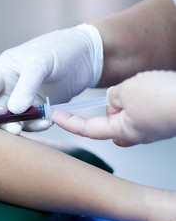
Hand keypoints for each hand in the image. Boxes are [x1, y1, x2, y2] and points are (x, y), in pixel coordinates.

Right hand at [0, 24, 102, 133]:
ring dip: (19, 125)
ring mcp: (23, 99)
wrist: (88, 56)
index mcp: (3, 71)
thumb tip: (13, 110)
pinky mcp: (37, 108)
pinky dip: (36, 125)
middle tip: (11, 130)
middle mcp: (9, 87)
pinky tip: (46, 122)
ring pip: (12, 119)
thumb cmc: (60, 49)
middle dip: (0, 122)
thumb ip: (26, 86)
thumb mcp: (41, 63)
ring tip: (30, 126)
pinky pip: (30, 122)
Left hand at [52, 70, 175, 145]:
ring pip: (130, 112)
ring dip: (130, 98)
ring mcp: (152, 128)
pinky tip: (156, 88)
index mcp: (122, 130)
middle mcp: (136, 133)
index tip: (56, 118)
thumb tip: (115, 99)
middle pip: (110, 121)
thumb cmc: (165, 98)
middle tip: (122, 94)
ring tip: (146, 87)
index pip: (88, 129)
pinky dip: (145, 97)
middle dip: (111, 107)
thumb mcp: (129, 90)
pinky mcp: (163, 120)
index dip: (70, 123)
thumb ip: (115, 95)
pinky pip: (146, 108)